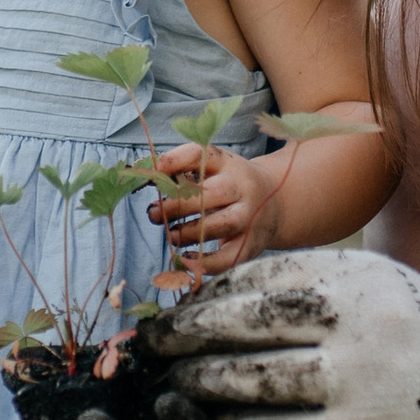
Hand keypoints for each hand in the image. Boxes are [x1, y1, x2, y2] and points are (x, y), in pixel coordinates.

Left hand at [144, 141, 276, 279]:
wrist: (275, 202)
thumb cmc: (229, 185)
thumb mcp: (213, 169)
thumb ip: (181, 171)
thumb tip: (144, 174)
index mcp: (226, 163)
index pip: (199, 156)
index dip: (173, 161)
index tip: (153, 172)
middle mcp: (241, 187)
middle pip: (208, 195)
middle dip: (175, 206)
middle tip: (153, 213)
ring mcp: (248, 216)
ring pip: (218, 225)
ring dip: (186, 233)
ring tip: (170, 234)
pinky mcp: (250, 244)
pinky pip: (227, 257)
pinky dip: (204, 263)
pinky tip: (185, 259)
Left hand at [147, 249, 419, 419]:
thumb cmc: (416, 332)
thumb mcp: (374, 285)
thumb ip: (312, 284)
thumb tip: (223, 292)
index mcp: (356, 274)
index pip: (263, 276)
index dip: (211, 294)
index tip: (176, 307)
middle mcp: (358, 318)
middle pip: (251, 321)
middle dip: (192, 332)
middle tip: (153, 343)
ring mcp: (360, 375)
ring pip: (260, 378)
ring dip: (209, 382)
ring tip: (178, 382)